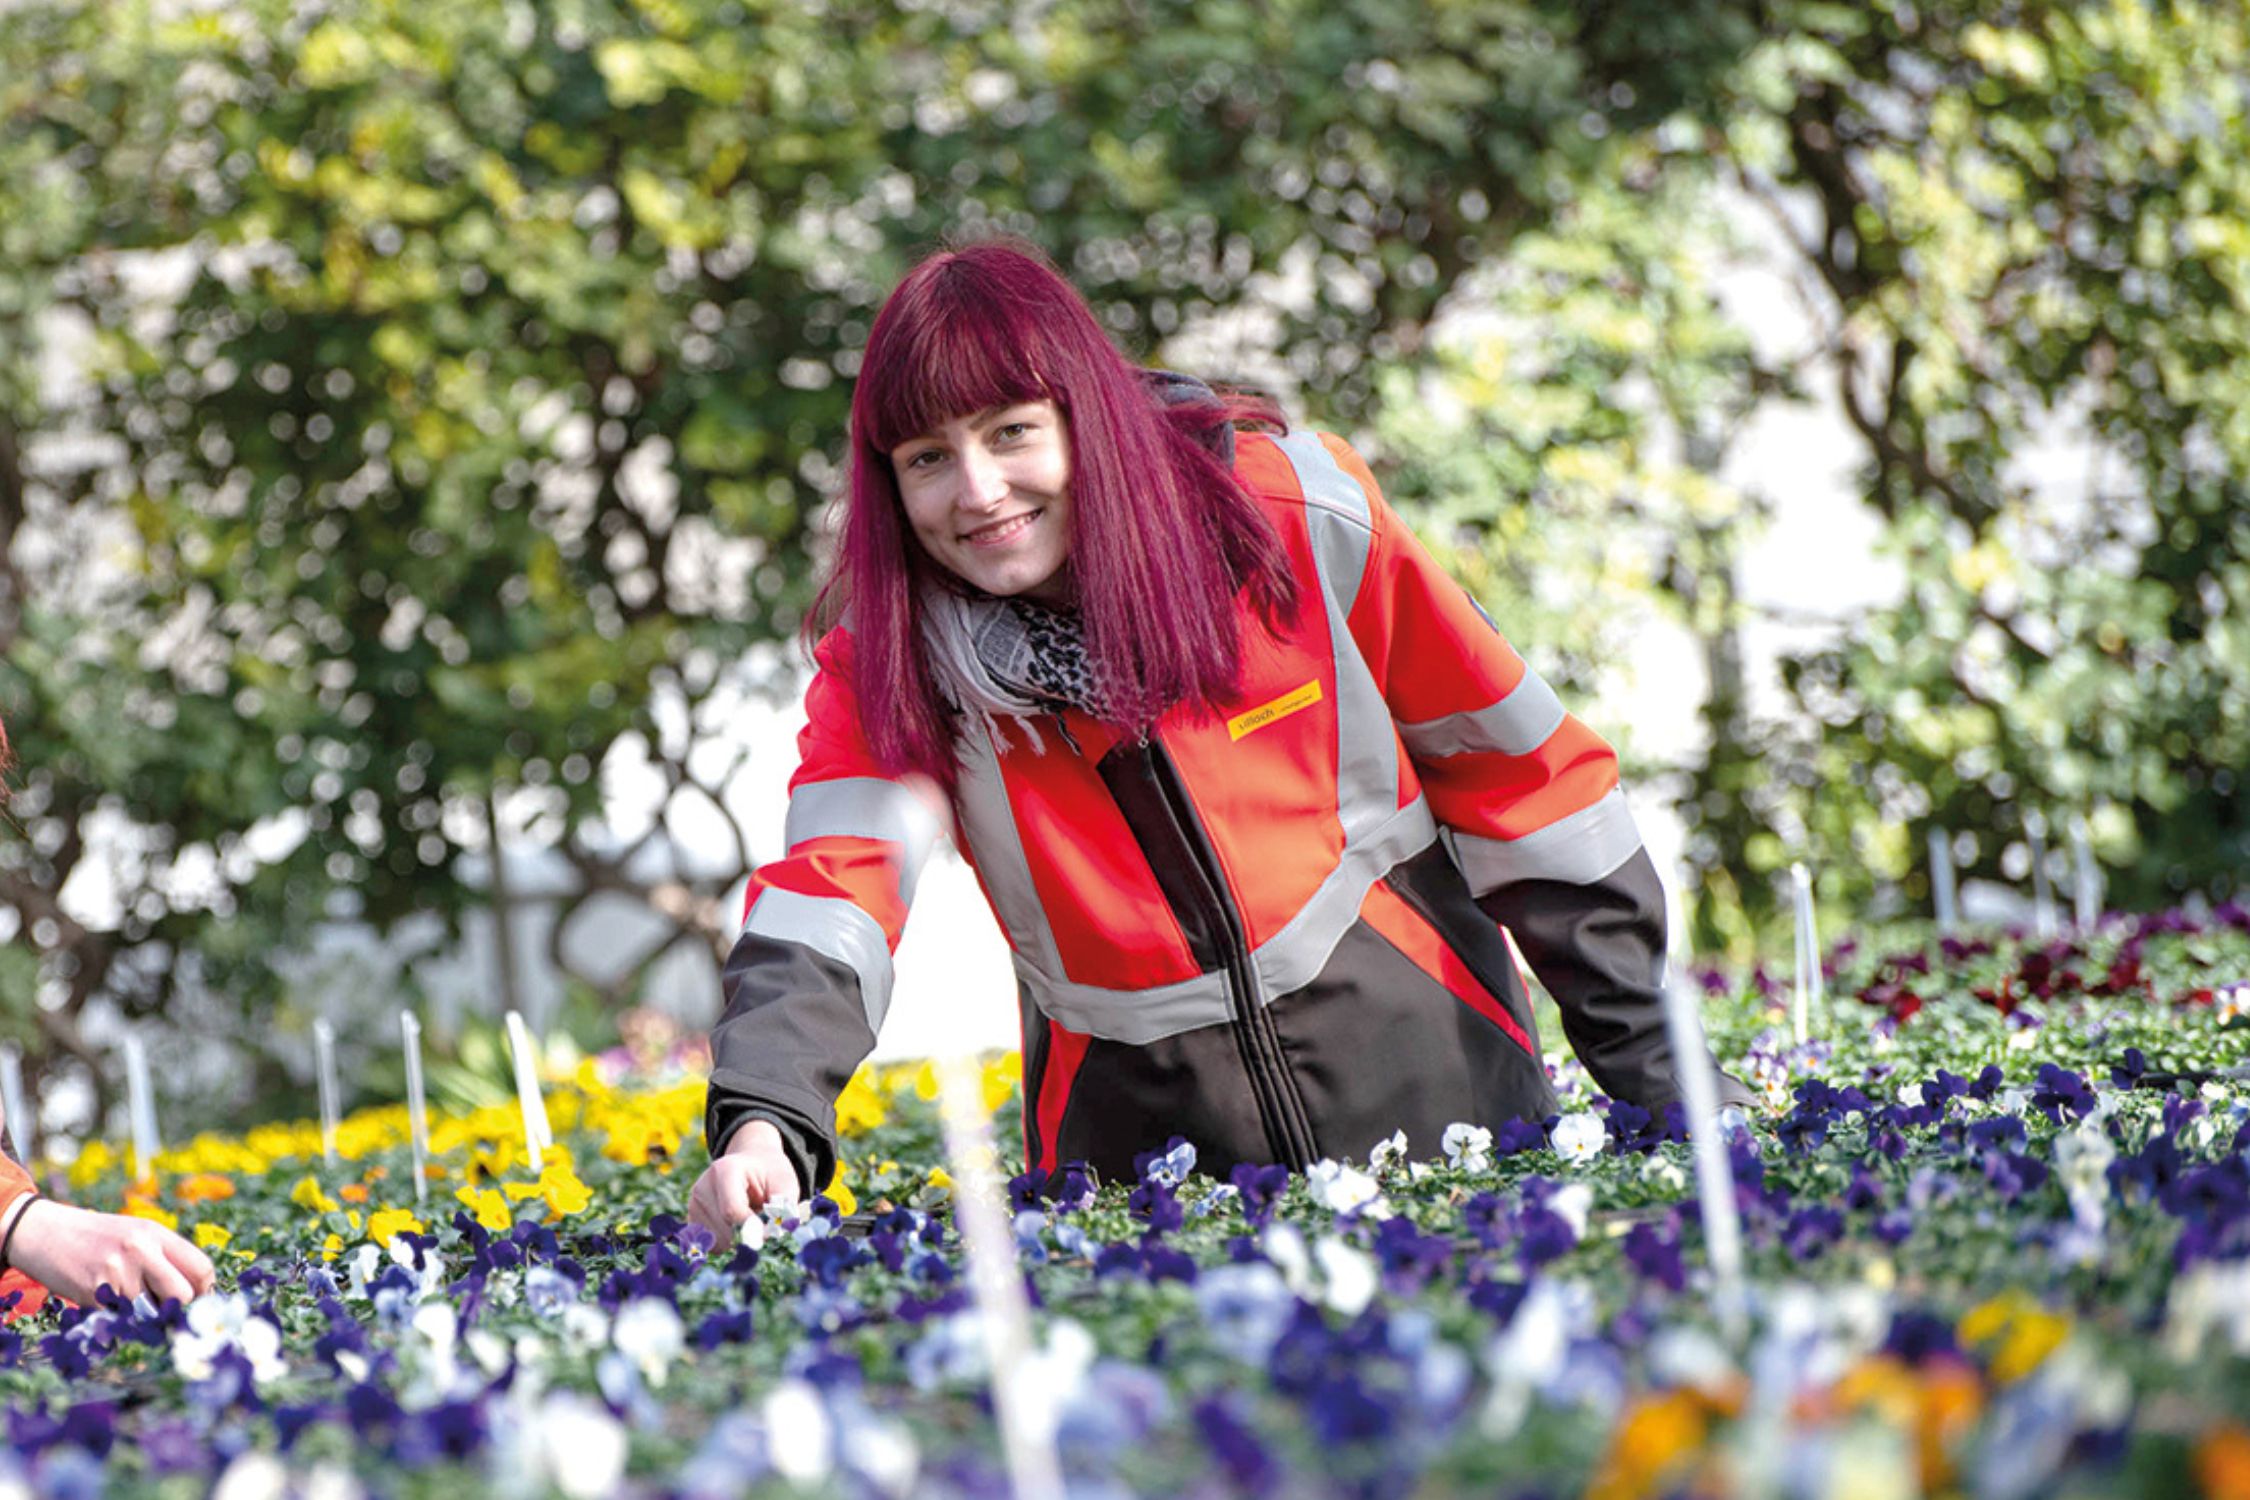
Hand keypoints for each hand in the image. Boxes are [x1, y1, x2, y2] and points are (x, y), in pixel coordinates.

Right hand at [6, 1199, 215, 1307]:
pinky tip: (110, 1303)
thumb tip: (197, 1294)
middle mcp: (141, 1250)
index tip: (195, 1300)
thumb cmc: (98, 1238)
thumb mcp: (138, 1234)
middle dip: (179, 1308)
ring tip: (130, 1302)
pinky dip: (121, 1320)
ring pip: (152, 1313)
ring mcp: (117, 1272)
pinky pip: (122, 1319)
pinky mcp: (94, 1293)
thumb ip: (166, 1258)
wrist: (45, 1234)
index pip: (202, 1269)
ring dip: (146, 1317)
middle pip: (184, 1295)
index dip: (204, 1291)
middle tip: (166, 1310)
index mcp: (156, 1233)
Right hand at [687, 1120, 801, 1240]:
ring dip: (738, 1240)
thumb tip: (775, 1232)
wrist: (752, 1164)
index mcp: (725, 1170)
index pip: (732, 1211)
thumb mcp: (785, 1182)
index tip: (769, 1232)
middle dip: (748, 1235)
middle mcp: (703, 1186)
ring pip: (718, 1242)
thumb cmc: (770, 1174)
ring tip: (747, 1219)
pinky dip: (728, 1243)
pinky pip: (712, 1246)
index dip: (752, 1228)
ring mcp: (694, 1204)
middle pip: (725, 1230)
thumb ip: (784, 1206)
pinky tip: (736, 1226)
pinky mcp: (692, 1219)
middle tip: (763, 1222)